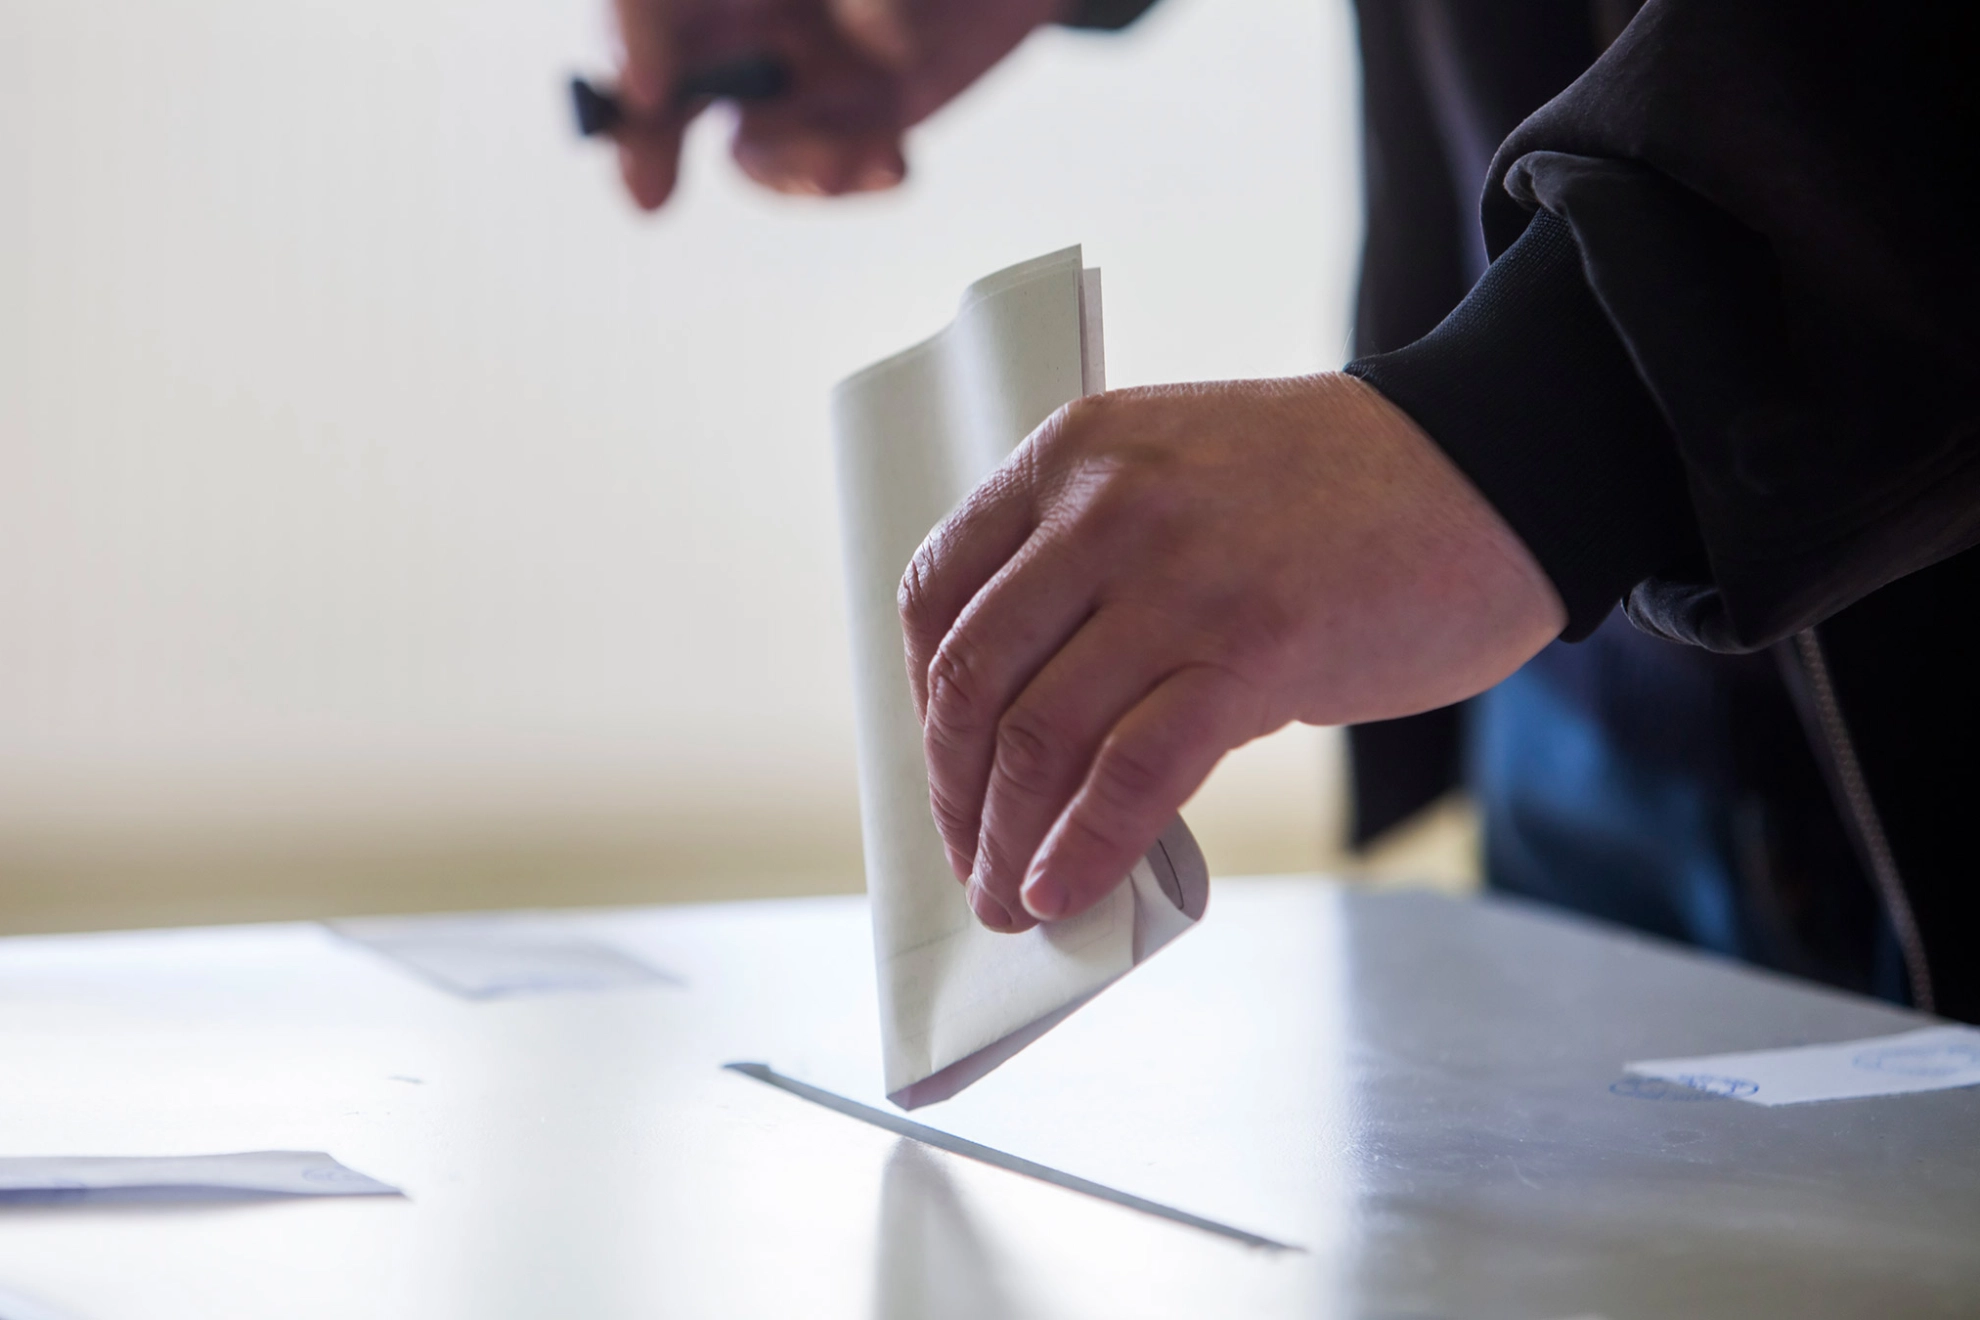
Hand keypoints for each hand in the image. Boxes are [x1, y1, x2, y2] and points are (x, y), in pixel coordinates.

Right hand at [609, 0, 1064, 207]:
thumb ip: (878, 1)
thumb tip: (880, 44)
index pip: (650, 5)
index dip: (633, 43)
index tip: (646, 94)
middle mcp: (750, 21)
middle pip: (667, 86)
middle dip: (650, 141)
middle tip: (649, 190)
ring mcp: (797, 74)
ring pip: (752, 146)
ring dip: (792, 168)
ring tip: (851, 162)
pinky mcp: (854, 119)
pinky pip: (828, 169)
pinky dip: (855, 179)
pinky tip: (894, 164)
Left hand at [898, 373, 1564, 931]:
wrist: (1492, 466)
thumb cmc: (1336, 492)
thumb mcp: (1178, 480)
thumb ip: (1093, 568)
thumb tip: (1031, 721)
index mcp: (1073, 454)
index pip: (936, 592)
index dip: (921, 701)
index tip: (944, 767)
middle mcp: (1108, 506)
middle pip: (974, 677)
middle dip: (954, 791)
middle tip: (969, 857)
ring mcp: (1180, 577)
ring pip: (1039, 734)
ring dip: (1005, 840)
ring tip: (1009, 899)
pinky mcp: (1256, 649)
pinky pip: (1134, 773)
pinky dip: (1084, 848)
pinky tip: (1064, 892)